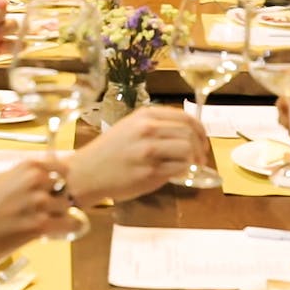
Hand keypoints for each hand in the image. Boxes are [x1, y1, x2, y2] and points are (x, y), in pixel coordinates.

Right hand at [0, 158, 77, 274]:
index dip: (63, 179)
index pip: (63, 167)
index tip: (59, 188)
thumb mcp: (1, 180)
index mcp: (27, 166)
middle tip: (49, 208)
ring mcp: (40, 202)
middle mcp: (36, 180)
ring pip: (67, 206)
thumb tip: (43, 174)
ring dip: (60, 214)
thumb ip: (24, 176)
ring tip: (46, 221)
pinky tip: (56, 230)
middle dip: (60, 198)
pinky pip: (70, 223)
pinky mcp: (41, 224)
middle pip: (66, 187)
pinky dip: (66, 227)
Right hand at [68, 106, 209, 202]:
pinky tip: (177, 174)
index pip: (185, 117)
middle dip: (200, 147)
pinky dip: (183, 172)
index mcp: (145, 115)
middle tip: (200, 158)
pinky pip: (178, 169)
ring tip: (192, 167)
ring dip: (194, 160)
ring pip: (187, 150)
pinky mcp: (149, 172)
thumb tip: (187, 132)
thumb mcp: (130, 127)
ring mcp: (148, 151)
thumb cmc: (109, 150)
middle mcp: (147, 130)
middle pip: (189, 133)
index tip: (203, 141)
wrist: (86, 172)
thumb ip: (155, 125)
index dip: (200, 130)